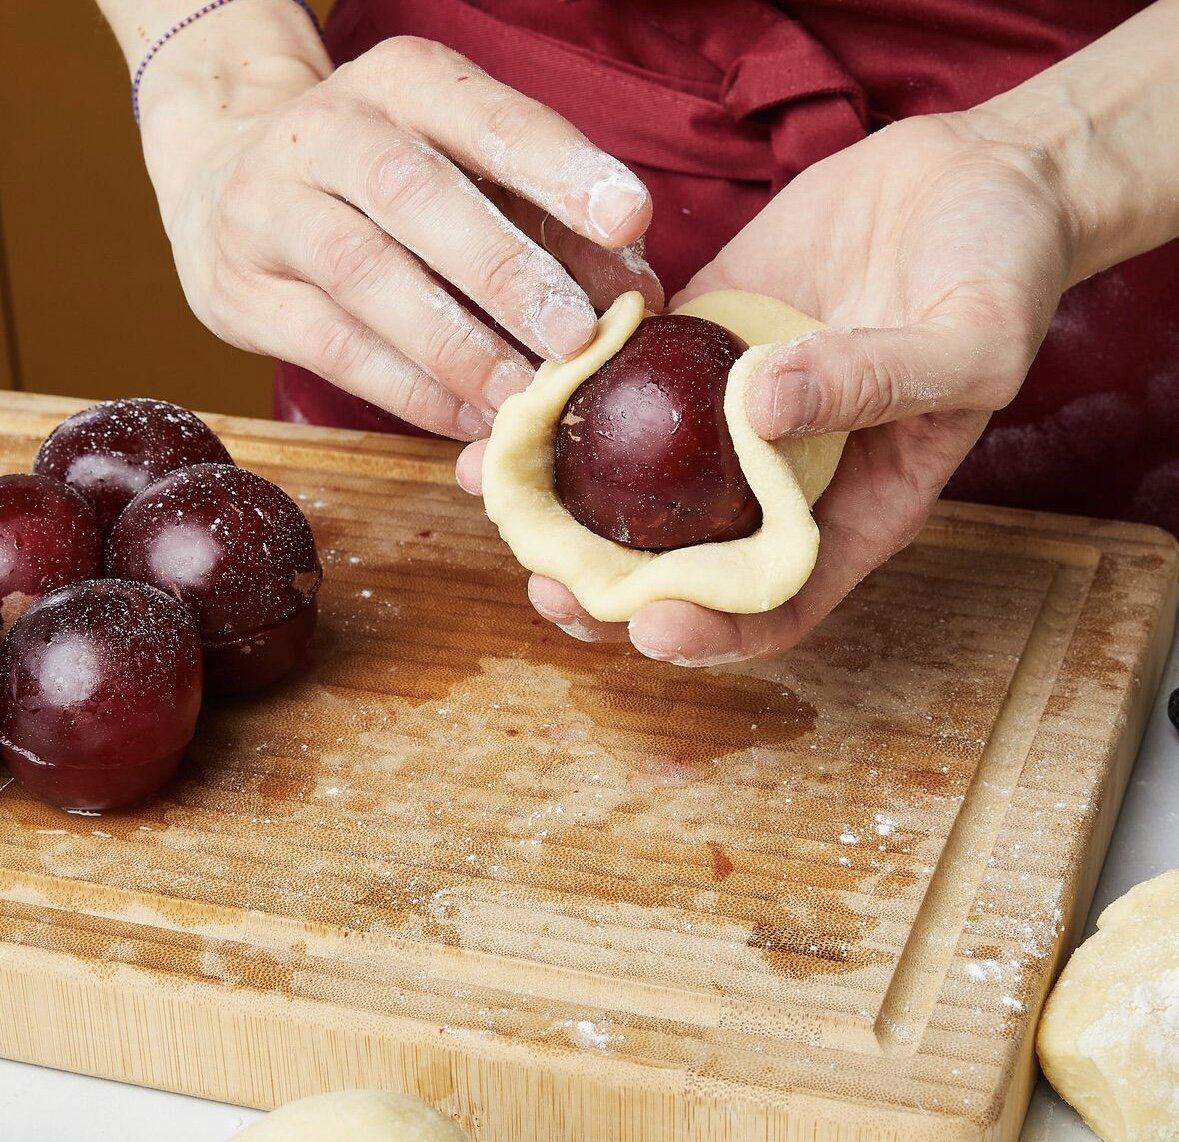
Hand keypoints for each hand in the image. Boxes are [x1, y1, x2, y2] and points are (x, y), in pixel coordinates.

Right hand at [139, 35, 661, 438]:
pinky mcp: (243, 291)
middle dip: (506, 271)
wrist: (229, 181)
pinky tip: (468, 419)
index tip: (628, 218)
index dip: (559, 168)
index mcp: (404, 83)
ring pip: (368, 274)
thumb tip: (637, 297)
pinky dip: (413, 391)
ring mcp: (272, 208)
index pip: (487, 116)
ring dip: (459, 348)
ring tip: (525, 398)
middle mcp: (329, 130)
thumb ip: (552, 224)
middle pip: (416, 192)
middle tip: (575, 337)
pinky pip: (336, 348)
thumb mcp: (468, 174)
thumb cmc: (387, 188)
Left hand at [459, 110, 1075, 659]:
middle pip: (684, 560)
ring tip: (493, 494)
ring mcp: (731, 412)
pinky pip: (631, 381)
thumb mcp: (968, 341)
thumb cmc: (1001, 276)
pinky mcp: (702, 343)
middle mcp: (776, 475)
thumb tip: (760, 410)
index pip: (774, 602)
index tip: (649, 631)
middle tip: (547, 587)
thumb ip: (876, 382)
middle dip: (610, 585)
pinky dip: (575, 396)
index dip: (712, 633)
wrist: (972, 181)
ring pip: (638, 478)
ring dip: (565, 497)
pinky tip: (515, 398)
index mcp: (849, 506)